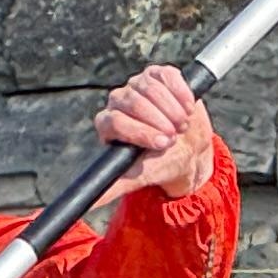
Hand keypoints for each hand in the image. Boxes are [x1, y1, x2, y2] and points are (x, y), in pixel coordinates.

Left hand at [96, 62, 220, 198]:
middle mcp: (118, 101)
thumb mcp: (138, 176)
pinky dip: (181, 92)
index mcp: (108, 124)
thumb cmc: (161, 162)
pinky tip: (188, 107)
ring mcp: (138, 84)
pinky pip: (167, 75)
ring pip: (148, 85)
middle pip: (131, 100)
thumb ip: (112, 186)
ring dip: (172, 107)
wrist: (189, 149)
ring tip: (182, 125)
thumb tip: (88, 203)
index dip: (141, 132)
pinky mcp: (159, 75)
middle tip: (174, 136)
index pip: (116, 121)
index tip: (163, 145)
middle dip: (159, 120)